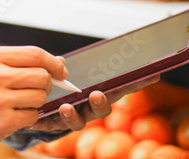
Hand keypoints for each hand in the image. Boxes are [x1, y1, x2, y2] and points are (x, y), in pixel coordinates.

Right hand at [0, 45, 68, 156]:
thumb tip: (60, 62)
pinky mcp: (3, 120)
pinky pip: (33, 115)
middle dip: (46, 84)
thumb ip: (24, 63)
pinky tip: (12, 116)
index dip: (52, 63)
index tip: (61, 70)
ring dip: (36, 102)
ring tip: (18, 103)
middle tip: (35, 90)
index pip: (35, 54)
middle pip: (42, 75)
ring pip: (40, 96)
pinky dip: (28, 117)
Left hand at [26, 75, 159, 133]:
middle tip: (97, 94)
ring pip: (78, 122)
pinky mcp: (53, 126)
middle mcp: (89, 109)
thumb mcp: (62, 72)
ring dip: (72, 115)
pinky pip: (51, 126)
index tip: (151, 75)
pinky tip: (37, 119)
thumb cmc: (60, 86)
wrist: (38, 107)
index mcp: (98, 93)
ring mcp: (74, 119)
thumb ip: (60, 67)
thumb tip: (61, 62)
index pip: (120, 88)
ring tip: (65, 107)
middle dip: (100, 102)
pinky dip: (44, 122)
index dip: (136, 83)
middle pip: (102, 109)